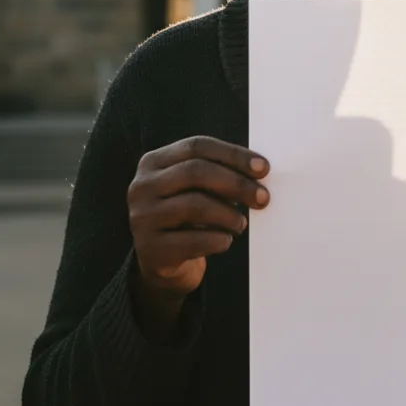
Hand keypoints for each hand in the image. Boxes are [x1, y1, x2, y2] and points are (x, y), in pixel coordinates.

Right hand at [128, 136, 269, 303]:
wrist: (161, 259)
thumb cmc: (187, 215)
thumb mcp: (194, 188)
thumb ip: (217, 173)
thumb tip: (259, 170)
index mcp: (153, 162)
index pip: (197, 146)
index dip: (233, 154)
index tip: (263, 168)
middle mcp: (141, 186)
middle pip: (195, 172)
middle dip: (236, 183)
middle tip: (263, 197)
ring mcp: (142, 218)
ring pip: (195, 205)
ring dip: (228, 214)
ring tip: (242, 223)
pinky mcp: (149, 249)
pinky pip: (192, 241)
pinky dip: (217, 239)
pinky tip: (226, 240)